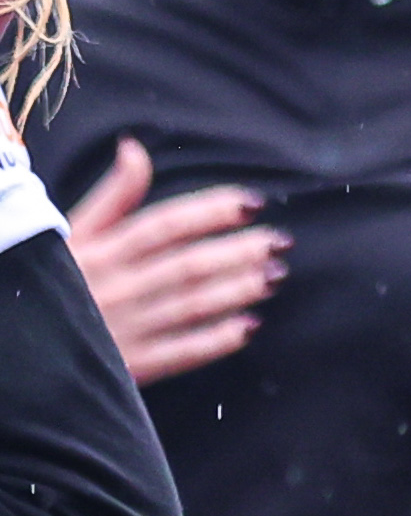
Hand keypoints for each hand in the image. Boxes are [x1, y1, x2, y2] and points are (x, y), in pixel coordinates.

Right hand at [67, 136, 283, 382]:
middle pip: (187, 264)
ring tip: (274, 276)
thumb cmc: (48, 282)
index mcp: (100, 251)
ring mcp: (121, 329)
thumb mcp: (71, 234)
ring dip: (236, 290)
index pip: (164, 224)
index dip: (210, 211)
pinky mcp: (126, 368)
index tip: (252, 202)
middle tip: (280, 241)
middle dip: (237, 251)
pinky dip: (214, 341)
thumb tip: (134, 147)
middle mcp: (114, 287)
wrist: (20, 347)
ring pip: (189, 305)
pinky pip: (178, 354)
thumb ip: (110, 197)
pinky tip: (248, 327)